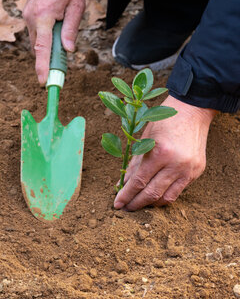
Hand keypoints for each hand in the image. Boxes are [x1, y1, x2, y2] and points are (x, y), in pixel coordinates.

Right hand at [23, 0, 84, 83]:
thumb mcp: (76, 8)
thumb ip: (71, 29)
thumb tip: (69, 50)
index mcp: (44, 17)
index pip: (42, 47)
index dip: (42, 66)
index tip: (43, 81)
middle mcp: (32, 19)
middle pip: (39, 48)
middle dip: (48, 59)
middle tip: (59, 69)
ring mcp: (28, 18)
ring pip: (37, 42)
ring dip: (47, 47)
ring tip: (61, 39)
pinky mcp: (28, 17)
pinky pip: (36, 35)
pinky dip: (45, 39)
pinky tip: (54, 33)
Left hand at [114, 95, 217, 209]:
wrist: (192, 111)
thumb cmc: (164, 121)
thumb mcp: (145, 139)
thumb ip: (135, 163)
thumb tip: (123, 183)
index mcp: (159, 152)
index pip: (139, 181)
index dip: (126, 195)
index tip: (117, 204)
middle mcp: (176, 164)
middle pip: (152, 193)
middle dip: (136, 203)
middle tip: (126, 208)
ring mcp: (188, 169)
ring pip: (166, 198)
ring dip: (151, 204)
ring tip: (139, 204)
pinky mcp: (197, 172)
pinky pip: (179, 191)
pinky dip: (165, 196)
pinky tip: (155, 195)